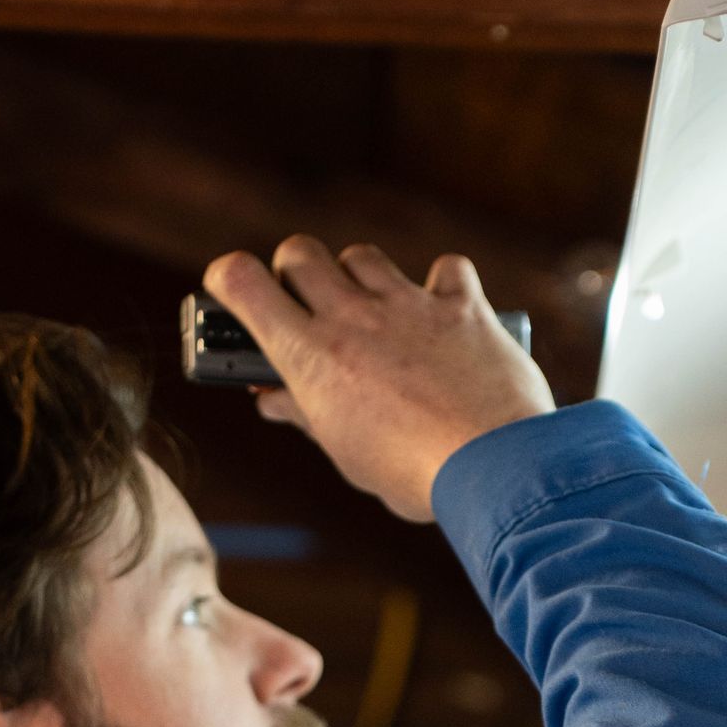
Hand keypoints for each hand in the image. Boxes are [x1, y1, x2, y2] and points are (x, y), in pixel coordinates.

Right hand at [203, 239, 555, 520]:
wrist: (498, 467)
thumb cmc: (416, 473)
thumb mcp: (347, 453)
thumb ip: (307, 415)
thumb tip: (272, 398)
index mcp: (312, 356)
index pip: (243, 283)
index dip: (228, 277)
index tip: (232, 287)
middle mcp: (355, 318)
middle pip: (300, 252)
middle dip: (295, 270)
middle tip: (309, 305)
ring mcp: (409, 305)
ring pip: (363, 256)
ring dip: (360, 277)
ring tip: (376, 314)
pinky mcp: (462, 305)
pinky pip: (446, 269)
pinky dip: (442, 284)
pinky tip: (444, 310)